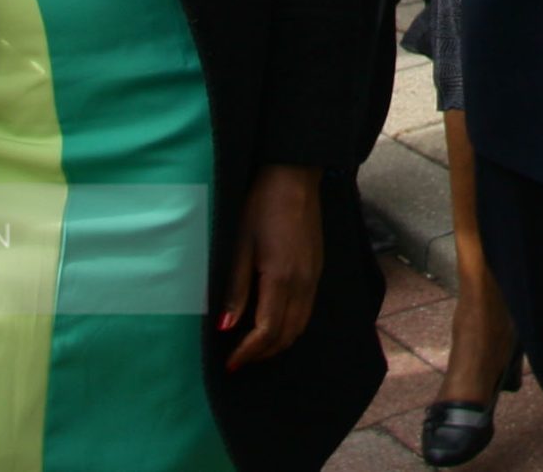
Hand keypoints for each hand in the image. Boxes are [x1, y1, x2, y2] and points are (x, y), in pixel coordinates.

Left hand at [222, 163, 324, 370]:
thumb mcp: (239, 246)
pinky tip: (272, 322)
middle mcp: (303, 284)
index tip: (228, 364)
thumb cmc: (260, 207)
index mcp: (281, 279)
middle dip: (262, 354)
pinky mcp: (317, 270)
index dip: (247, 353)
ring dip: (277, 343)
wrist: (294, 178)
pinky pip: (306, 311)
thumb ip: (235, 290)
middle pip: (286, 335)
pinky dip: (290, 327)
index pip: (266, 332)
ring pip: (299, 326)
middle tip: (238, 361)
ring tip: (252, 347)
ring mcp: (314, 278)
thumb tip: (224, 328)